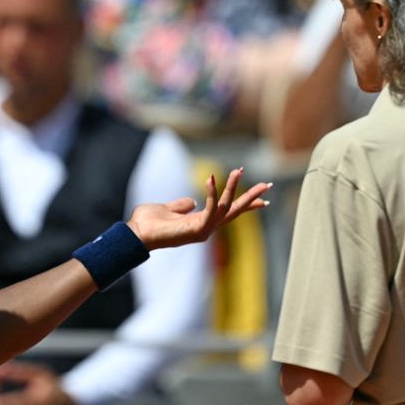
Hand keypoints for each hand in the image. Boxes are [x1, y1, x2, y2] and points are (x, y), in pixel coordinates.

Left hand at [127, 167, 270, 249]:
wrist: (136, 234)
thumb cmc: (149, 223)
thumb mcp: (169, 209)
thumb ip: (182, 205)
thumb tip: (192, 201)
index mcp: (201, 223)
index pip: (228, 213)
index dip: (245, 206)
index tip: (263, 200)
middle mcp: (206, 228)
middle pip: (234, 211)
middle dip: (251, 198)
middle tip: (268, 185)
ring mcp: (203, 230)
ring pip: (225, 206)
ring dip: (233, 187)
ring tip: (239, 170)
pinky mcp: (196, 230)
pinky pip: (210, 208)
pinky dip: (212, 193)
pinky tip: (211, 178)